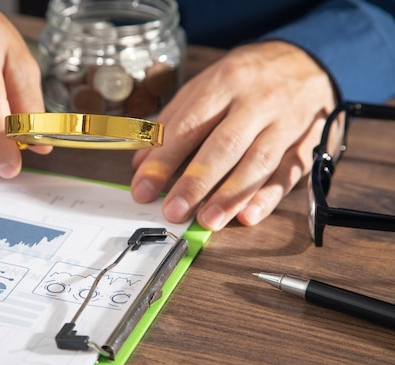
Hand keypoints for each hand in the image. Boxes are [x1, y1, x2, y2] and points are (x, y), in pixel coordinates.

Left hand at [130, 41, 335, 229]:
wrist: (309, 59)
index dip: (162, 160)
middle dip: (195, 182)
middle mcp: (256, 101)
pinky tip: (249, 215)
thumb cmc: (248, 77)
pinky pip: (289, 172)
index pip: (188, 126)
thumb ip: (173, 121)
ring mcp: (285, 122)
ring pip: (258, 161)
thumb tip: (141, 160)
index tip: (143, 188)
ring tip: (208, 220)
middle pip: (222, 145)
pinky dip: (269, 196)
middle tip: (173, 211)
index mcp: (224, 83)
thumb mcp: (207, 84)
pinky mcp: (309, 142)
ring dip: (231, 195)